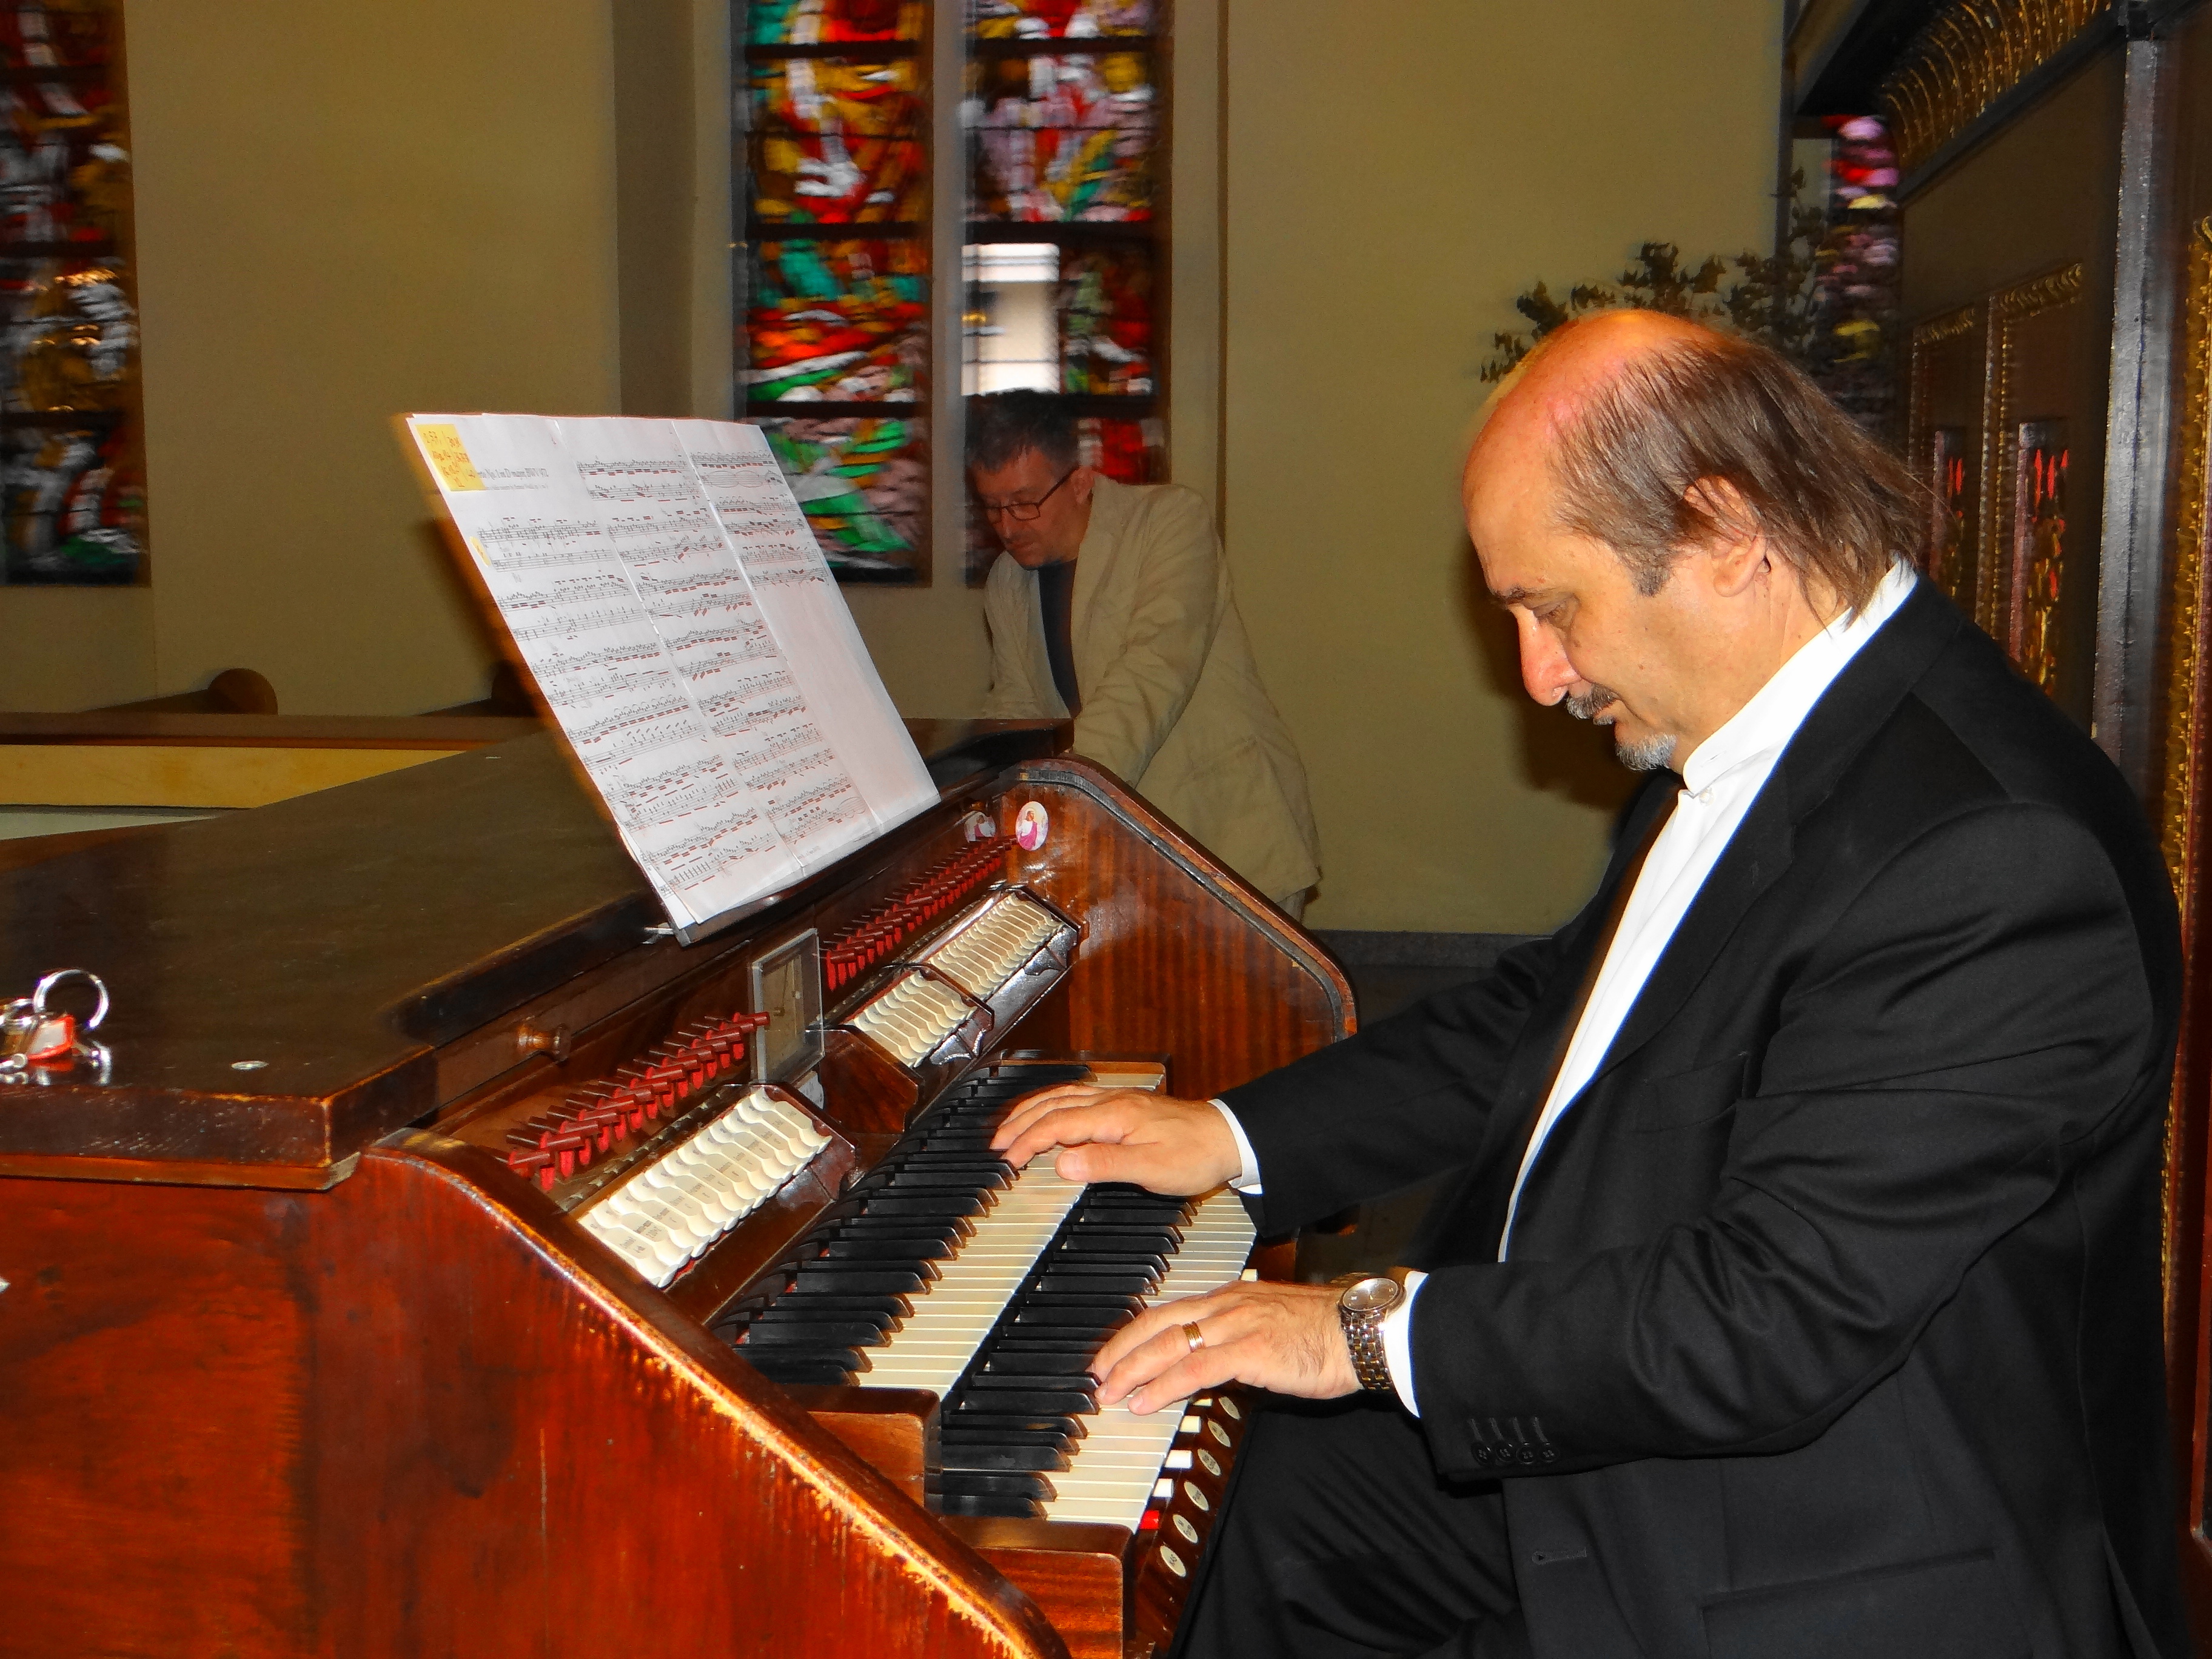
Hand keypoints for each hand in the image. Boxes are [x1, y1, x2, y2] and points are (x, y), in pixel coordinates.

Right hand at [990, 1084, 1241, 1194]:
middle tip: (995, 1145)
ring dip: (1032, 1111)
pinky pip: (1077, 1099)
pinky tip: (1050, 1113)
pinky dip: (1053, 1106)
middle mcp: (1111, 1102)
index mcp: (1113, 1115)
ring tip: (1010, 1128)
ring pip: (1062, 1098)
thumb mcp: (1150, 1170)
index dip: (1027, 1142)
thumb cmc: (1194, 1155)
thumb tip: (1062, 1164)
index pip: (1056, 1125)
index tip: (1006, 1160)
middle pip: (1052, 1106)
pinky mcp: (1125, 1105)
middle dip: (1019, 1123)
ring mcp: (1118, 1100)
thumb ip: (1104, 1165)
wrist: (1228, 1138)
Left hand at [1090, 1280, 1358, 1413]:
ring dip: (1132, 1370)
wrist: (1362, 1331)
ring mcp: (1237, 1324)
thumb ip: (1241, 1338)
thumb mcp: (1273, 1326)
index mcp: (1232, 1297)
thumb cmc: (1327, 1333)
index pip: (1170, 1311)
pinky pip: (1194, 1367)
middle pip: (1158, 1322)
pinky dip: (1163, 1385)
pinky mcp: (1250, 1349)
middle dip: (1121, 1349)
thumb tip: (1217, 1362)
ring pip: (1169, 1343)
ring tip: (1110, 1392)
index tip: (1114, 1353)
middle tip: (1097, 1374)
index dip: (1136, 1333)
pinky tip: (1145, 1401)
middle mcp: (1228, 1305)